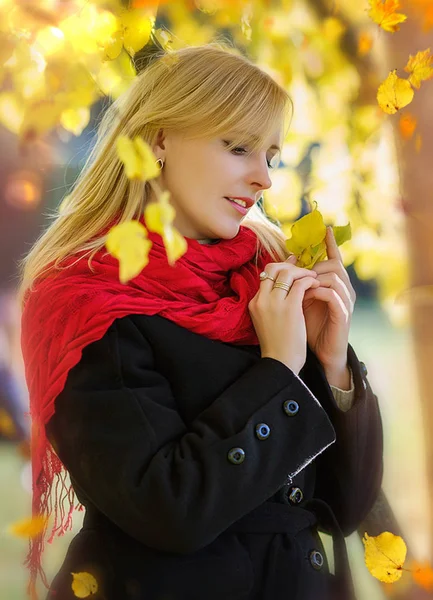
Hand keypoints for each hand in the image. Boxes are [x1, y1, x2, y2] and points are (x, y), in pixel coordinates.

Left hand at [302, 227, 355, 370]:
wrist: (319, 354)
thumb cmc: (309, 327)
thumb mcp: (300, 300)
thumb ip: (297, 283)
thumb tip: (286, 263)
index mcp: (334, 285)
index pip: (334, 259)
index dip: (331, 243)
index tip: (326, 228)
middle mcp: (344, 290)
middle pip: (334, 264)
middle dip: (314, 266)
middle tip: (298, 272)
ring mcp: (345, 302)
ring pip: (335, 277)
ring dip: (314, 279)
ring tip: (300, 286)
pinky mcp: (343, 315)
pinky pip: (333, 295)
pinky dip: (318, 292)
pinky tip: (306, 296)